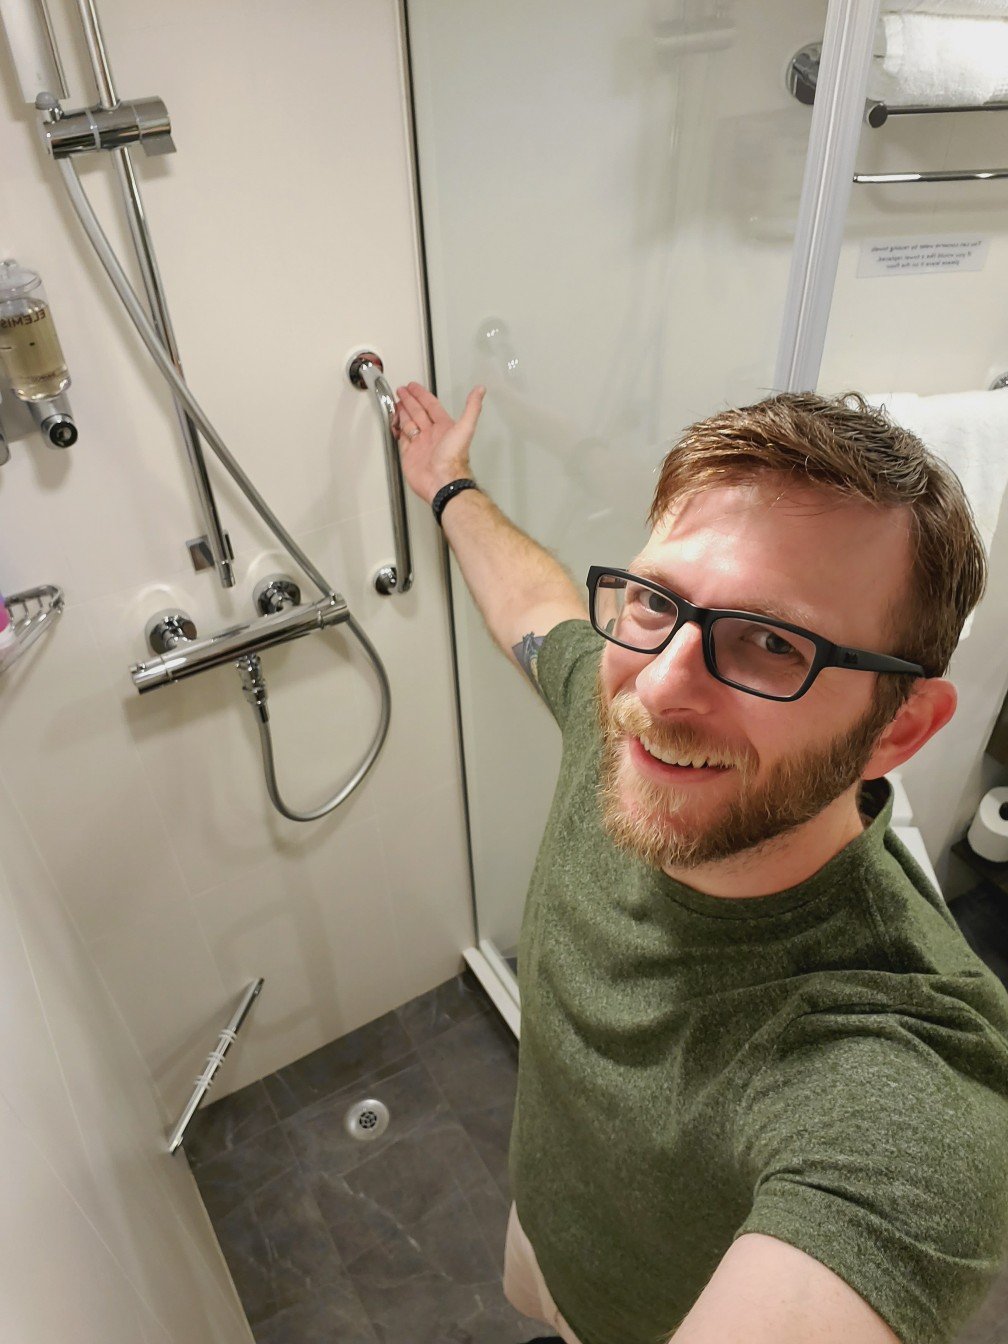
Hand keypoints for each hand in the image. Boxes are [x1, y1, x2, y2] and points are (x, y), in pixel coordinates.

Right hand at [393, 381, 485, 506]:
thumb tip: (480, 390)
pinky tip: (395, 423)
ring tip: (396, 403)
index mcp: (443, 427)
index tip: (413, 387)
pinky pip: (402, 439)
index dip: (421, 395)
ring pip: (409, 423)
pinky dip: (398, 430)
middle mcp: (431, 434)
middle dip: (409, 401)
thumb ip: (472, 408)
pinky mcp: (409, 455)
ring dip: (402, 413)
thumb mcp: (465, 428)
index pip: (430, 405)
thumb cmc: (453, 458)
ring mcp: (420, 444)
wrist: (442, 482)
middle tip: (401, 391)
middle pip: (418, 412)